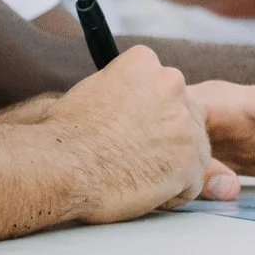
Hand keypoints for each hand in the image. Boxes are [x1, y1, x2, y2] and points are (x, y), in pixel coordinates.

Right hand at [39, 44, 216, 218]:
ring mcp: (185, 123)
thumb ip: (125, 88)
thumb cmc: (66, 135)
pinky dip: (173, 192)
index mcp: (146, 62)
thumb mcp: (95, 87)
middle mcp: (172, 84)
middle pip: (184, 114)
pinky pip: (192, 181)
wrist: (61, 167)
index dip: (149, 113)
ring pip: (193, 148)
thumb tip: (134, 102)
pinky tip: (144, 191)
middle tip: (134, 155)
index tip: (130, 128)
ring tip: (135, 174)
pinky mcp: (190, 162)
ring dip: (171, 165)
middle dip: (167, 136)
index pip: (163, 86)